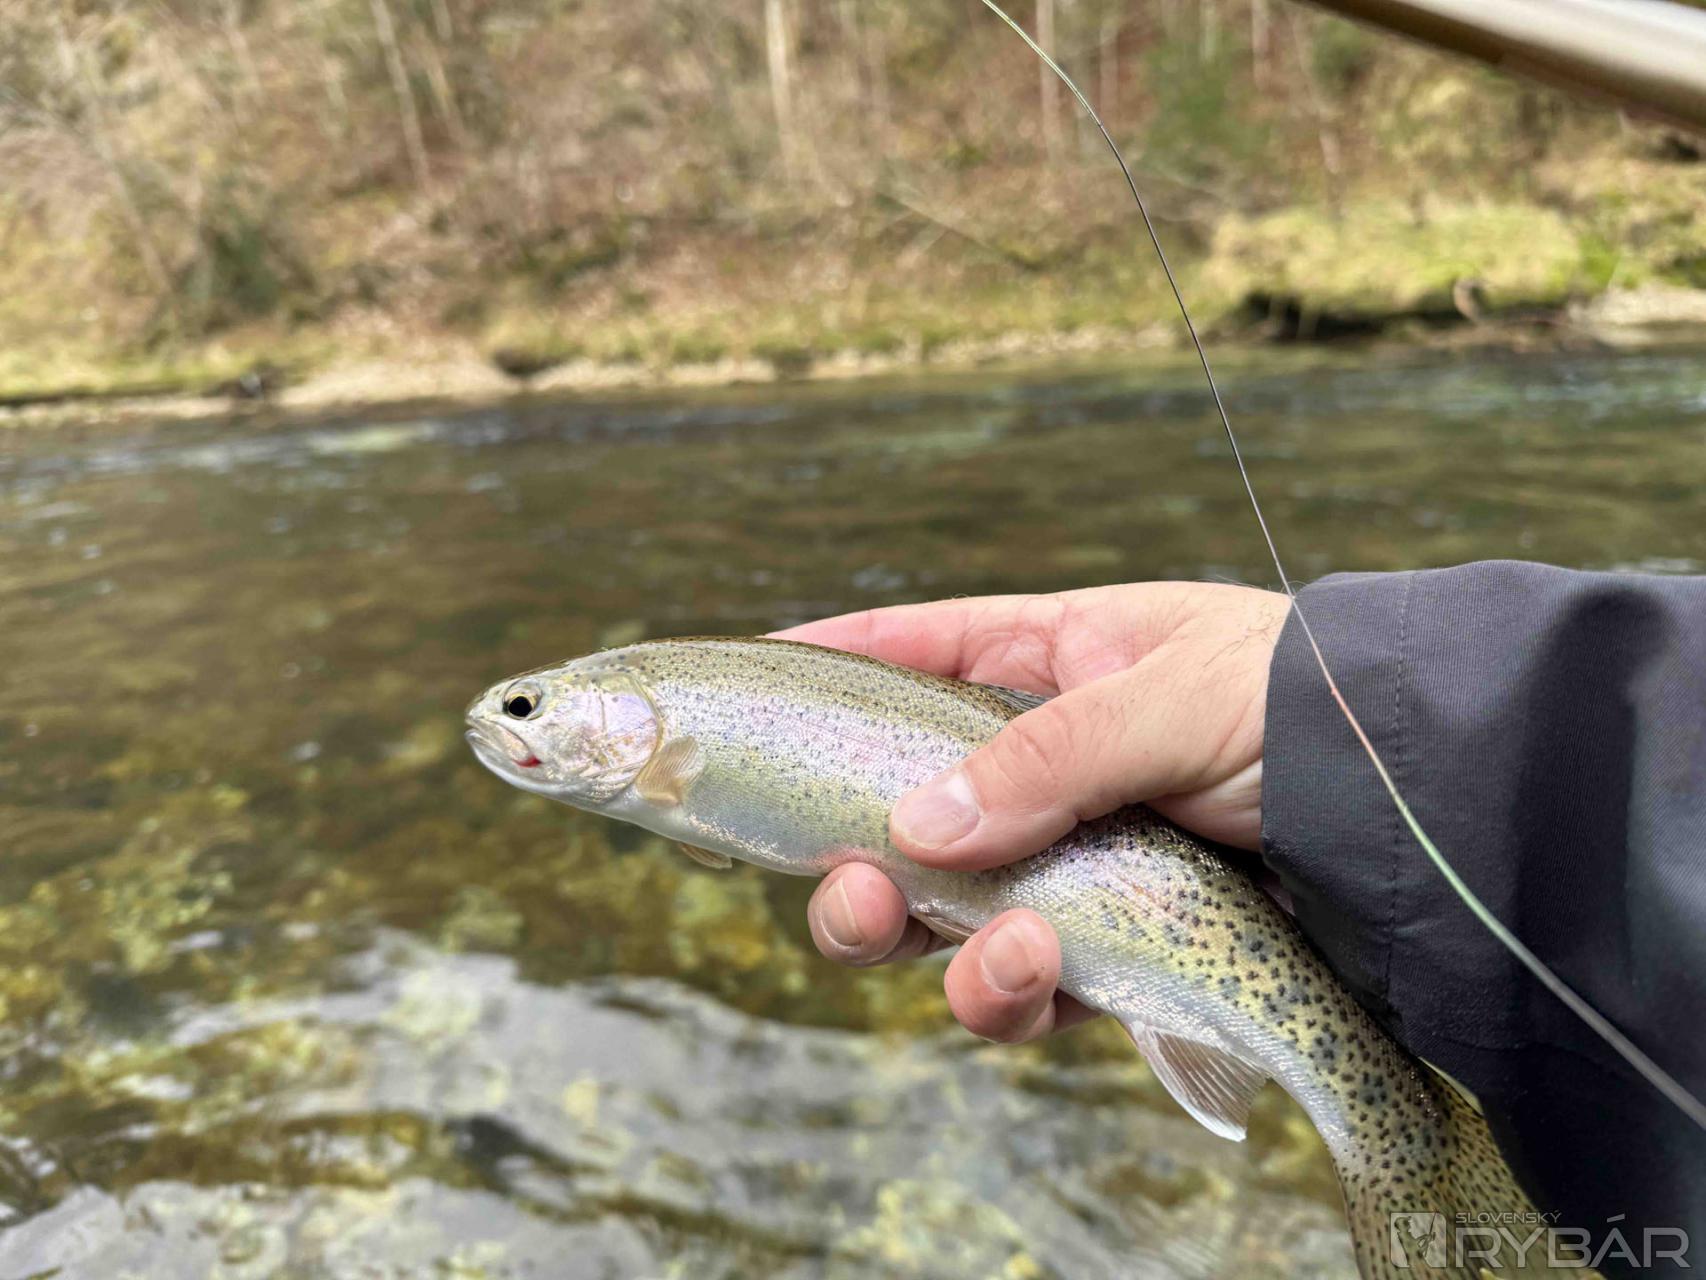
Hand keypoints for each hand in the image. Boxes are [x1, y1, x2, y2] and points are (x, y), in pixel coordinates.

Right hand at [778, 582, 1286, 1042]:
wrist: (1433, 819)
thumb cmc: (1311, 705)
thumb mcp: (1174, 695)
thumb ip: (1043, 758)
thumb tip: (914, 830)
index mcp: (1051, 661)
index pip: (913, 652)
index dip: (829, 665)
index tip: (751, 679)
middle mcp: (1043, 766)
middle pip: (896, 813)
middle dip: (854, 863)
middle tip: (852, 893)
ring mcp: (1072, 861)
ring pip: (944, 917)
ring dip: (934, 946)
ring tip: (1000, 953)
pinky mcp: (1113, 947)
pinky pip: (1026, 984)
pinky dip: (1015, 994)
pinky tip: (1044, 978)